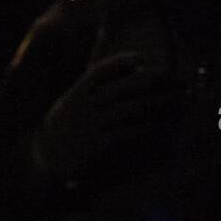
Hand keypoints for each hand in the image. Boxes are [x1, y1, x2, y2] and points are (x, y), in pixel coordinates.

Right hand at [31, 52, 175, 186]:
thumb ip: (86, 90)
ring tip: (175, 100)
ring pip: (128, 109)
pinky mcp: (98, 146)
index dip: (121, 62)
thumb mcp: (67, 106)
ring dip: (155, 102)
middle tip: (170, 76)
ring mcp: (90, 126)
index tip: (141, 58)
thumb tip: (112, 75)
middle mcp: (83, 108)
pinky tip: (160, 125)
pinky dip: (146, 127)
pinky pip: (127, 132)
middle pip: (120, 87)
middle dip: (147, 80)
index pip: (99, 72)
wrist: (45, 162)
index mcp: (75, 95)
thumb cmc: (62, 131)